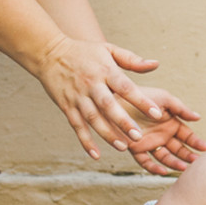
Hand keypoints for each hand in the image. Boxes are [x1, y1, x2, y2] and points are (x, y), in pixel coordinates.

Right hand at [35, 35, 162, 159]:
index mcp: (106, 71)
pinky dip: (85, 141)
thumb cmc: (84, 52)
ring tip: (123, 147)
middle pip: (109, 106)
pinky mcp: (66, 106)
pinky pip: (77, 126)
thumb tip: (156, 65)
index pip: (126, 87)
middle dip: (123, 122)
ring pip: (93, 119)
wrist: (48, 53)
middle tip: (138, 136)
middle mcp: (92, 85)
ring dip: (107, 134)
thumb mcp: (109, 49)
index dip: (141, 101)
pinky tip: (96, 154)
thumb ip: (132, 60)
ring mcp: (78, 97)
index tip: (156, 113)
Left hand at [125, 87, 205, 174]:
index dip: (195, 142)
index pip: (187, 136)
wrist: (116, 98)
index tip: (204, 148)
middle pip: (178, 149)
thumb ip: (181, 109)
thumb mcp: (165, 98)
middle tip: (196, 161)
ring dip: (175, 163)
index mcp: (171, 124)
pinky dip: (154, 168)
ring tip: (183, 168)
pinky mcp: (135, 148)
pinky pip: (146, 161)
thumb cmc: (142, 96)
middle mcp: (162, 135)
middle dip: (188, 156)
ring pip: (165, 157)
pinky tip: (163, 172)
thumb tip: (198, 118)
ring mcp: (149, 143)